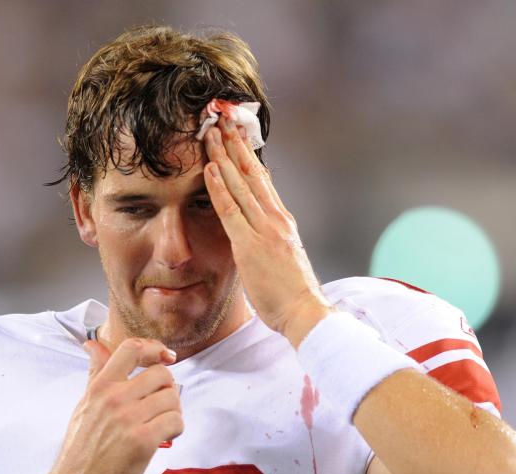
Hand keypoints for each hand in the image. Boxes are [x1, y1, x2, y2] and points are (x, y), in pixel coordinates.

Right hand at [40, 338, 181, 473]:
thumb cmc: (81, 447)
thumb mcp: (84, 404)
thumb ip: (95, 373)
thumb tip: (92, 345)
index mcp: (100, 386)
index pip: (131, 348)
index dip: (154, 348)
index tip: (165, 357)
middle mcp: (115, 398)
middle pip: (161, 374)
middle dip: (168, 388)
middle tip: (161, 404)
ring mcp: (129, 419)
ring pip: (173, 397)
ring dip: (174, 410)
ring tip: (161, 423)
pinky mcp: (143, 441)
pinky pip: (176, 421)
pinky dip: (176, 428)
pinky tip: (165, 436)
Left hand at [202, 117, 332, 346]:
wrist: (305, 313)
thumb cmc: (292, 293)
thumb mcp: (283, 257)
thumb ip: (271, 238)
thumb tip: (259, 228)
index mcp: (282, 221)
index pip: (262, 179)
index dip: (248, 154)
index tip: (237, 133)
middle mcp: (276, 218)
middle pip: (252, 172)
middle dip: (235, 143)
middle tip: (222, 117)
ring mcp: (264, 229)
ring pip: (241, 183)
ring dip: (224, 155)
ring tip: (211, 131)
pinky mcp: (251, 245)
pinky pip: (231, 210)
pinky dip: (220, 187)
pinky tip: (210, 168)